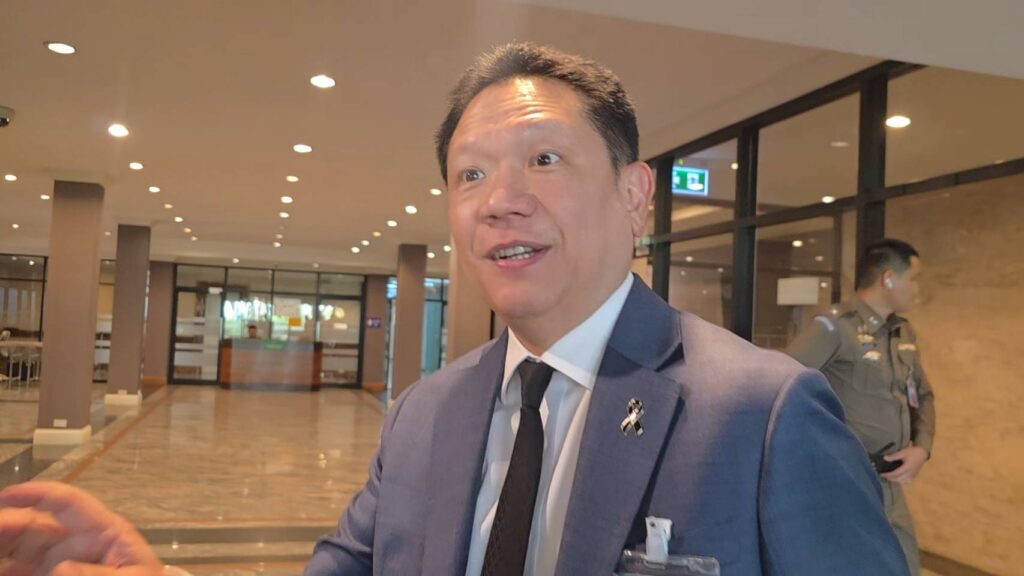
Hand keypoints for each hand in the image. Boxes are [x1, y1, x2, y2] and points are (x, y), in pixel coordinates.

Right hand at [0, 481, 162, 575]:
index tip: (5, 495)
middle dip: (8, 522)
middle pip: (35, 524)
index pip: (68, 502)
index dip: (37, 493)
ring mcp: (59, 564)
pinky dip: (5, 570)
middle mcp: (75, 543)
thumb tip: (61, 567)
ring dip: (1, 542)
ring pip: (20, 548)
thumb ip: (99, 575)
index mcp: (102, 531)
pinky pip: (19, 572)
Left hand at [880, 444, 928, 484]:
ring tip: (890, 477)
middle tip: (884, 476)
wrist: (922, 453)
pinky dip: (902, 481)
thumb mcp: (902, 452)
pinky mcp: (914, 475)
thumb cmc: (912, 452)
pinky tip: (898, 479)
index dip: (888, 475)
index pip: (896, 474)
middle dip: (891, 479)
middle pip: (899, 479)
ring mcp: (913, 475)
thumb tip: (884, 458)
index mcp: (907, 468)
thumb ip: (894, 456)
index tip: (882, 474)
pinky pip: (908, 481)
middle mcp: (910, 473)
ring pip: (903, 482)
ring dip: (896, 481)